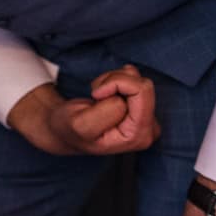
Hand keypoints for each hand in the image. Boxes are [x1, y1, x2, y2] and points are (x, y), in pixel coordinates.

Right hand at [6, 66, 159, 156]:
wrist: (67, 130)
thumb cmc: (71, 129)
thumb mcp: (82, 125)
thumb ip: (106, 112)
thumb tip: (123, 98)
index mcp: (137, 136)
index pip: (141, 92)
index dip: (117, 84)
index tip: (96, 94)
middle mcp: (148, 129)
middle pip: (143, 85)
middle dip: (116, 81)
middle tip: (96, 93)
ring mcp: (147, 117)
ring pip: (138, 79)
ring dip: (113, 80)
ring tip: (98, 95)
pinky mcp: (143, 107)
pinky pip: (135, 79)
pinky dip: (116, 79)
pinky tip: (105, 93)